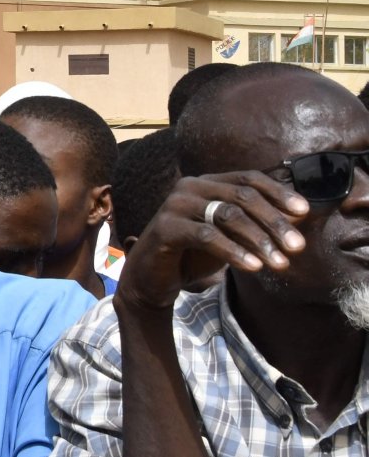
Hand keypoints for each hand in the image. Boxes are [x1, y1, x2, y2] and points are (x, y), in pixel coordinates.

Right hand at [118, 172, 307, 310]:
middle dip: (274, 221)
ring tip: (280, 263)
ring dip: (259, 240)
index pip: (248, 179)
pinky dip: (234, 251)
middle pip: (242, 196)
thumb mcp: (231, 236)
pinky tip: (254, 267)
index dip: (278, 193)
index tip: (303, 212)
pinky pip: (207, 235)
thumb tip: (298, 216)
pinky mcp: (165, 227)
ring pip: (228, 215)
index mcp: (206, 183)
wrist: (153, 277)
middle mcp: (189, 186)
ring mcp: (175, 204)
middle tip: (298, 246)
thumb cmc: (194, 254)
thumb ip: (255, 224)